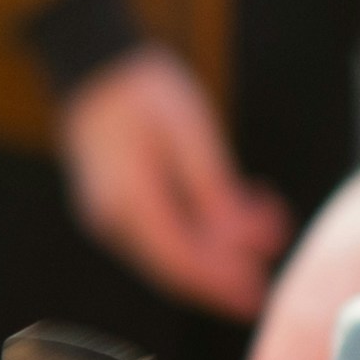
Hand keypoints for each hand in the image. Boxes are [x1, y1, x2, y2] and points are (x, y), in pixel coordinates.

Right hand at [59, 50, 289, 315]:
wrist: (93, 68)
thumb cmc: (144, 92)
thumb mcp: (190, 133)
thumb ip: (214, 191)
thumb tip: (242, 241)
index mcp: (129, 201)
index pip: (180, 260)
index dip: (221, 281)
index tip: (258, 291)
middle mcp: (113, 221)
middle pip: (174, 268)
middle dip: (223, 278)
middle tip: (267, 282)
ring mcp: (110, 219)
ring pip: (170, 256)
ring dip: (217, 254)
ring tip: (264, 234)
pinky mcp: (117, 210)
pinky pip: (160, 237)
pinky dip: (198, 236)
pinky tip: (235, 217)